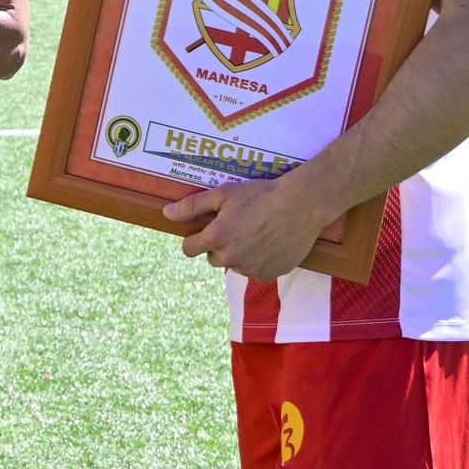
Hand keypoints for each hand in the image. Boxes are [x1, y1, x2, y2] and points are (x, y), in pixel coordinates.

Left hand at [162, 174, 328, 283]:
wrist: (301, 205)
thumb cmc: (260, 195)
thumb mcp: (223, 194)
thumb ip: (192, 206)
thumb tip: (166, 214)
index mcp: (217, 239)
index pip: (188, 249)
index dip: (193, 239)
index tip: (202, 231)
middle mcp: (232, 259)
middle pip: (212, 258)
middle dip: (218, 245)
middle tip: (235, 226)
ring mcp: (252, 269)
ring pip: (235, 264)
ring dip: (239, 253)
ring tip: (255, 232)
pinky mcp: (270, 274)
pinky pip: (256, 271)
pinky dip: (258, 260)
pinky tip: (269, 242)